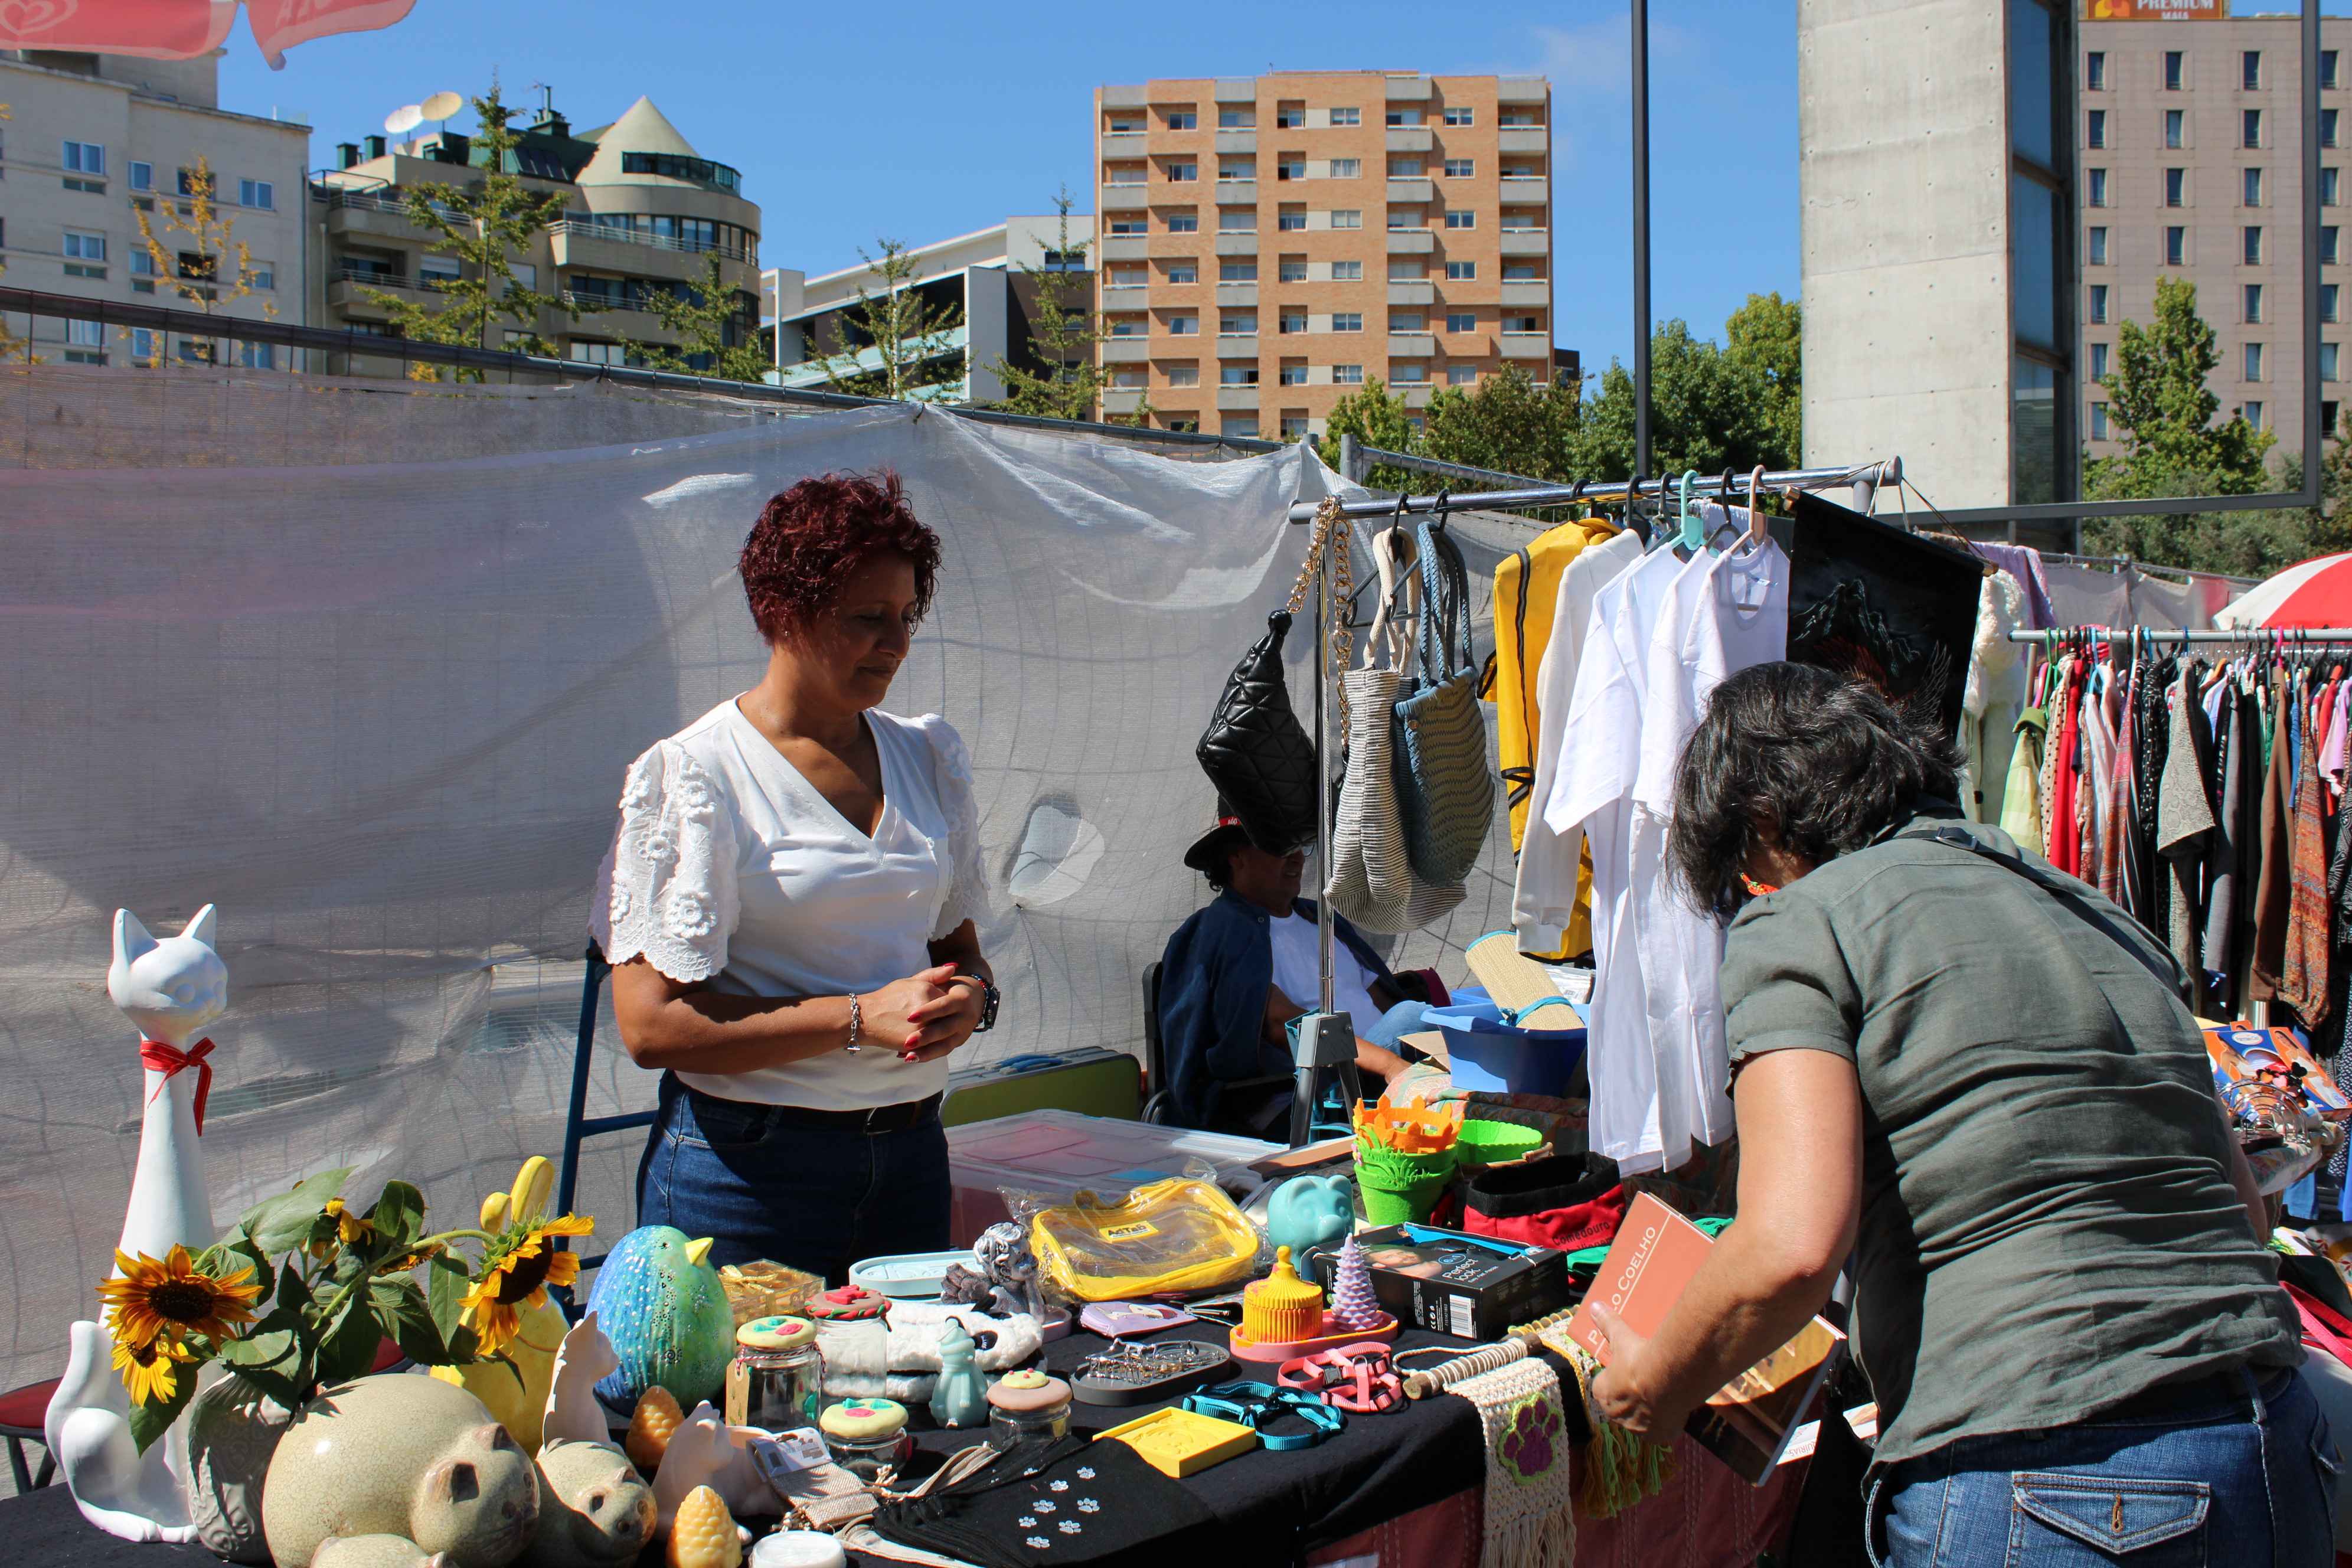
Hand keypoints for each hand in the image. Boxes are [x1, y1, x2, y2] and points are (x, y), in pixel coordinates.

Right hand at [858, 964, 958, 1054]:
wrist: (866, 1018)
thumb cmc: (888, 998)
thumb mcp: (909, 981)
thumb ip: (934, 975)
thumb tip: (954, 967)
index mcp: (927, 991)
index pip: (950, 999)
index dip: (945, 1003)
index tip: (937, 1006)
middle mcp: (927, 1009)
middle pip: (948, 1016)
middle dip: (943, 1018)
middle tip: (934, 1019)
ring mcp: (921, 1028)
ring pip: (941, 1032)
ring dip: (938, 1032)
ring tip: (927, 1030)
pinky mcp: (915, 1044)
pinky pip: (931, 1045)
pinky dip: (930, 1043)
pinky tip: (923, 1039)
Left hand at [900, 973, 986, 1063]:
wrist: (971, 1000)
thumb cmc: (950, 988)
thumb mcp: (943, 981)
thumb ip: (938, 974)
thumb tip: (950, 967)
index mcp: (961, 999)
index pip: (944, 1006)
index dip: (928, 1012)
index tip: (910, 1017)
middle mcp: (965, 1018)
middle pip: (945, 1028)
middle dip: (926, 1036)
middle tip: (907, 1041)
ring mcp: (962, 1032)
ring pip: (944, 1045)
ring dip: (925, 1051)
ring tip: (906, 1055)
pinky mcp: (956, 1042)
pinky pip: (942, 1051)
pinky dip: (926, 1056)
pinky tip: (909, 1058)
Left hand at [1586, 1305, 1696, 1439]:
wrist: (1667, 1379)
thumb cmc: (1638, 1357)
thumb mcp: (1621, 1336)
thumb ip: (1607, 1323)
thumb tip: (1593, 1307)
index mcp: (1603, 1394)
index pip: (1603, 1389)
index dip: (1614, 1380)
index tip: (1626, 1370)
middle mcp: (1617, 1416)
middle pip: (1622, 1407)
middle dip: (1631, 1397)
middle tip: (1646, 1381)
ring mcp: (1638, 1428)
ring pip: (1642, 1421)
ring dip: (1649, 1411)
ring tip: (1662, 1393)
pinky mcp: (1660, 1435)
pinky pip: (1662, 1431)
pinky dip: (1667, 1423)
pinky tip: (1674, 1409)